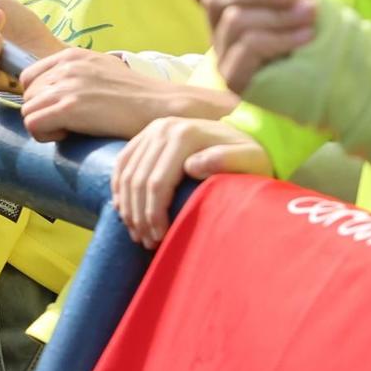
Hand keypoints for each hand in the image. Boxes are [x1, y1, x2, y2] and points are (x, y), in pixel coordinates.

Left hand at [17, 46, 235, 141]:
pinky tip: (71, 135)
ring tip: (72, 129)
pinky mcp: (70, 107)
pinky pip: (33, 125)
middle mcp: (66, 66)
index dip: (41, 98)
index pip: (29, 77)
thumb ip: (76, 75)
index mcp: (71, 55)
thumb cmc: (136, 98)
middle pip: (27, 96)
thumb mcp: (103, 72)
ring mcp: (67, 85)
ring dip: (45, 126)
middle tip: (70, 123)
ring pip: (27, 111)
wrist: (164, 107)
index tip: (63, 110)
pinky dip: (47, 135)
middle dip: (43, 112)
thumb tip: (53, 92)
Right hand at [112, 117, 270, 247]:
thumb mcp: (250, 159)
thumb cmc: (251, 155)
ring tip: (137, 232)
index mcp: (184, 135)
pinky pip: (122, 164)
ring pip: (126, 174)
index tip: (160, 237)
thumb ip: (227, 160)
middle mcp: (163, 129)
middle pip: (138, 180)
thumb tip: (191, 166)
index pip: (157, 182)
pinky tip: (123, 209)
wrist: (245, 134)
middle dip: (139, 215)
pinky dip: (119, 188)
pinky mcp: (145, 136)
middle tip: (146, 241)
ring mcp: (151, 130)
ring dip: (127, 207)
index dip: (154, 214)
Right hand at [185, 0, 315, 93]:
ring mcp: (224, 55)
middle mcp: (218, 29)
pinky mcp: (236, 78)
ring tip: (309, 20)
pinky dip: (281, 37)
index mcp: (227, 5)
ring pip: (235, 20)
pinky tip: (304, 39)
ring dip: (278, 16)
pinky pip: (249, 45)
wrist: (338, 64)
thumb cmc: (305, 21)